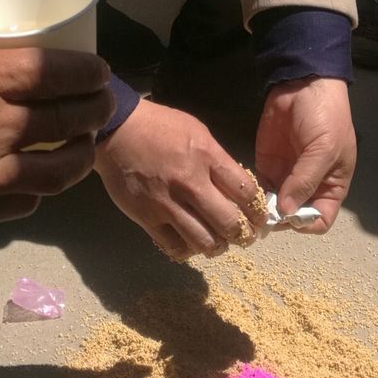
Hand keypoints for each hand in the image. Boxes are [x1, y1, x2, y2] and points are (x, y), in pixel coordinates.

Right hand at [0, 45, 114, 229]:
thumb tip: (14, 73)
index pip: (55, 72)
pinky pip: (26, 202)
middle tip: (104, 101)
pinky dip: (40, 188)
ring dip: (81, 154)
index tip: (99, 71)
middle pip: (68, 118)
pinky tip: (41, 176)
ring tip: (85, 142)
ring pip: (60, 170)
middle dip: (97, 107)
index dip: (88, 71)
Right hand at [94, 100, 266, 259]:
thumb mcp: (197, 131)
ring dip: (217, 247)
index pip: (245, 191)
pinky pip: (174, 247)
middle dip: (243, 234)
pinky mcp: (147, 218)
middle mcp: (190, 182)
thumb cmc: (160, 127)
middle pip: (229, 222)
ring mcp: (167, 203)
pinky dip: (188, 251)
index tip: (259, 217)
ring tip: (219, 243)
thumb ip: (217, 160)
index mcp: (206, 156)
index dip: (257, 209)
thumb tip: (236, 187)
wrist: (117, 130)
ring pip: (204, 241)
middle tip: (244, 236)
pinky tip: (191, 243)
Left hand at [255, 77, 355, 233]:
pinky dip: (252, 194)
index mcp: (331, 185)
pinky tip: (244, 194)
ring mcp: (286, 175)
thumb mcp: (324, 149)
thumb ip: (305, 181)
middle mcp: (308, 185)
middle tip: (263, 215)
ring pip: (274, 204)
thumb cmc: (325, 117)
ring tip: (250, 208)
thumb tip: (286, 212)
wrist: (303, 83)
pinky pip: (259, 186)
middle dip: (280, 219)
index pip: (320, 219)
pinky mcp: (267, 163)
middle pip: (294, 215)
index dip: (307, 223)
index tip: (290, 217)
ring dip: (263, 209)